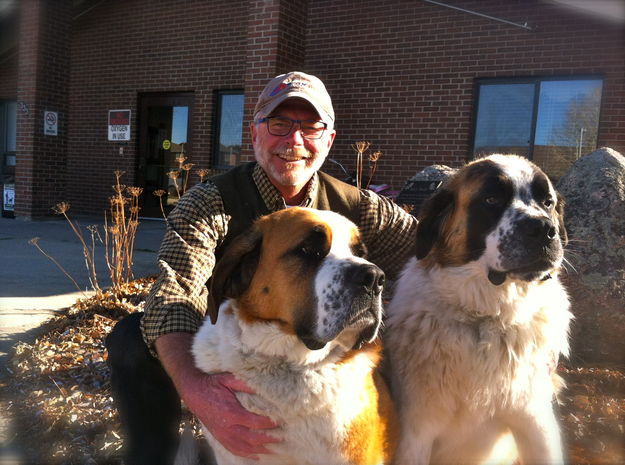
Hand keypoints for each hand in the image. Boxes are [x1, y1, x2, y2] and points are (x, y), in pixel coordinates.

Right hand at [155, 333, 279, 460]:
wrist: (194, 392)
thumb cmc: (212, 384)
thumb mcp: (228, 379)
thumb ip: (245, 384)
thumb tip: (262, 386)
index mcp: (231, 412)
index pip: (255, 422)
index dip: (269, 423)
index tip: (280, 420)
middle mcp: (228, 427)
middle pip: (252, 438)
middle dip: (268, 439)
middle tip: (282, 437)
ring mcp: (223, 434)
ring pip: (244, 447)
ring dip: (260, 449)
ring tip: (274, 448)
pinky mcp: (220, 437)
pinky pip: (234, 449)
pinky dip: (246, 454)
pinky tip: (256, 455)